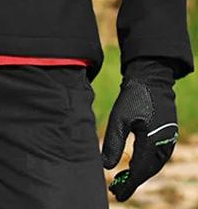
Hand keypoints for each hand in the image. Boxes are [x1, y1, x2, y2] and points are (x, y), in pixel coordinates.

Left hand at [101, 59, 178, 201]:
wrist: (152, 79)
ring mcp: (168, 142)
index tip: (115, 194)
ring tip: (122, 182)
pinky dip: (145, 165)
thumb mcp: (120, 118)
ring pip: (152, 166)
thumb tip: (106, 166)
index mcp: (153, 144)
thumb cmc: (134, 97)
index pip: (139, 172)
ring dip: (138, 175)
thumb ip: (114, 143)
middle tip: (116, 192)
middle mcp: (164, 146)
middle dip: (132, 183)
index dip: (128, 185)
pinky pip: (156, 157)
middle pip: (147, 172)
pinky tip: (134, 166)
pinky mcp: (166, 136)